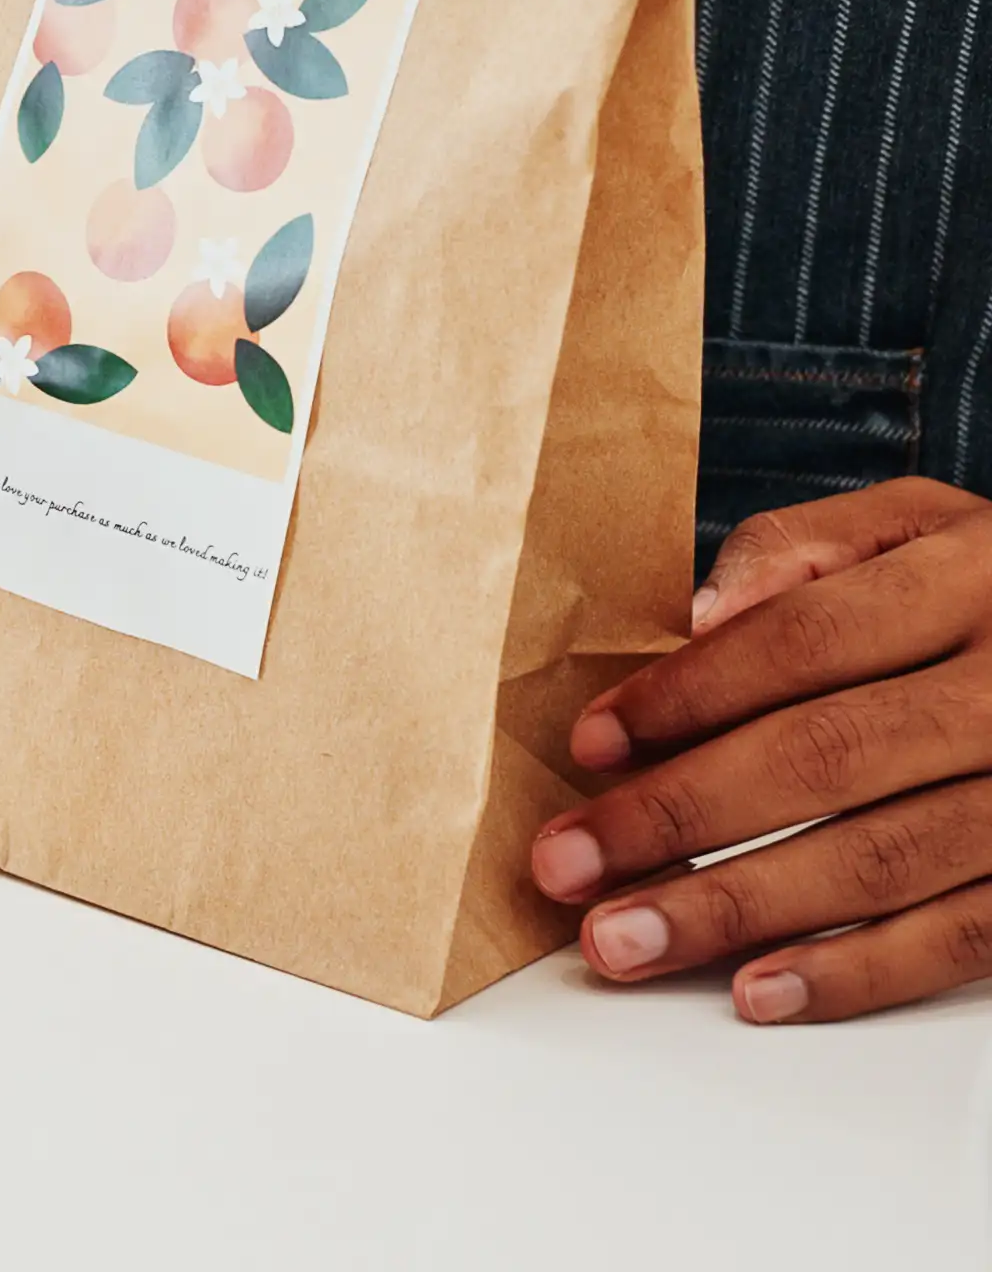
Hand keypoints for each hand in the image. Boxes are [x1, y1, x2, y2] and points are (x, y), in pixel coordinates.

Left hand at [538, 478, 991, 1022]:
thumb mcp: (916, 528)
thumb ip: (800, 555)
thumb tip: (695, 621)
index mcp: (967, 582)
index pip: (803, 640)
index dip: (689, 694)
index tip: (593, 744)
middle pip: (825, 757)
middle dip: (678, 817)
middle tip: (567, 863)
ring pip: (880, 859)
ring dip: (737, 909)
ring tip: (624, 941)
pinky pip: (961, 938)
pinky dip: (855, 972)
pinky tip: (759, 991)